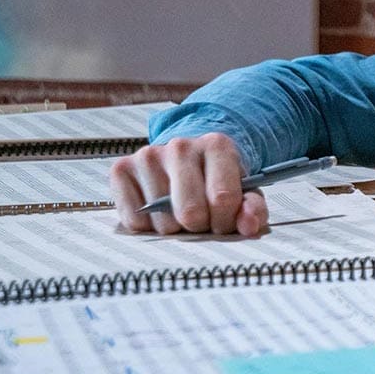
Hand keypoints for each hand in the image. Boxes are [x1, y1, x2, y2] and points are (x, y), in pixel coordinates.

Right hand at [109, 133, 268, 235]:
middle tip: (202, 220)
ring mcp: (147, 156)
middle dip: (200, 227)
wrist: (188, 159)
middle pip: (190, 212)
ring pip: (162, 220)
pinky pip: (134, 220)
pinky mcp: (121, 170)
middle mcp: (180, 146)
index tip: (224, 222)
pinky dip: (148, 227)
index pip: (222, 199)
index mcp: (217, 145)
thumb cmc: (216, 180)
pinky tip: (158, 212)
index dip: (226, 222)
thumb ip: (253, 209)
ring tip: (180, 213)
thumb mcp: (244, 191)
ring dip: (174, 228)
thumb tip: (249, 225)